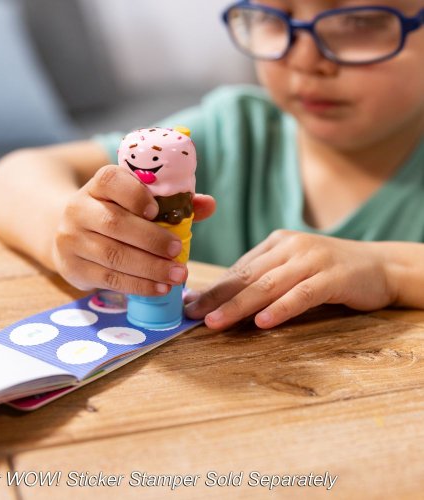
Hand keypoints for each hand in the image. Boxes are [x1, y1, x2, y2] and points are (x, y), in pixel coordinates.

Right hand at [52, 165, 215, 293]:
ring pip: (113, 255)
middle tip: (178, 252)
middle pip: (115, 223)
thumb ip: (173, 202)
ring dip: (150, 268)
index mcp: (98, 185)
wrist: (69, 236)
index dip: (134, 194)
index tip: (156, 211)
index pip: (111, 180)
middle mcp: (79, 208)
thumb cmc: (116, 216)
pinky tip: (160, 288)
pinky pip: (109, 278)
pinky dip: (138, 286)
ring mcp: (72, 239)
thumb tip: (208, 205)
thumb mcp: (136, 203)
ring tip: (177, 275)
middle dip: (152, 240)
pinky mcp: (73, 267)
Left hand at [184, 230, 395, 328]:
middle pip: (247, 276)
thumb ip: (263, 279)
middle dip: (216, 297)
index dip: (213, 289)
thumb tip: (223, 300)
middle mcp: (290, 246)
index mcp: (276, 243)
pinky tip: (263, 323)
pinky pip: (302, 294)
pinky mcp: (333, 277)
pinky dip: (281, 309)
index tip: (190, 305)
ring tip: (215, 322)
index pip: (238, 269)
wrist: (380, 266)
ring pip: (268, 285)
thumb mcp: (293, 269)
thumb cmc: (329, 272)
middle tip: (192, 314)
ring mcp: (312, 259)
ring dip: (238, 305)